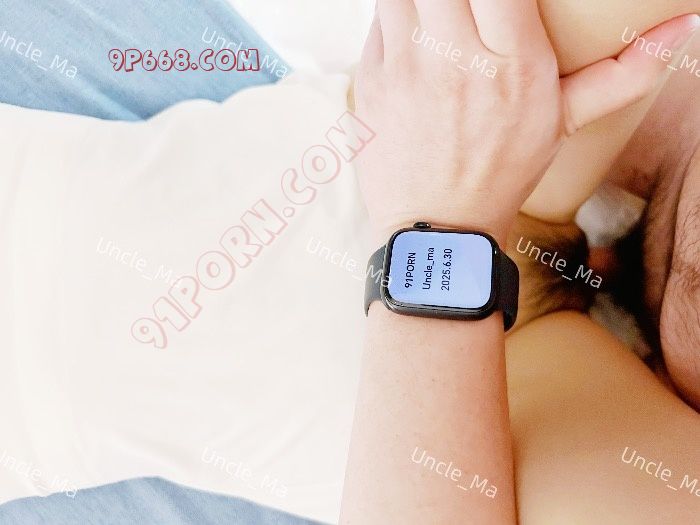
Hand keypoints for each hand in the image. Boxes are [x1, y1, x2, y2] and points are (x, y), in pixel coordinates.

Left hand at [354, 0, 699, 244]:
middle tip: (465, 13)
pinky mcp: (368, 83)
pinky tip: (412, 47)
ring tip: (440, 22)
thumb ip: (621, 74)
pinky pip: (376, 25)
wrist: (437, 227)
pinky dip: (393, 24)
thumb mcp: (564, 123)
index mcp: (513, 63)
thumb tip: (682, 31)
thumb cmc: (501, 174)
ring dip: (418, 0)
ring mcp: (404, 69)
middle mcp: (454, 59)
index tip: (494, 5)